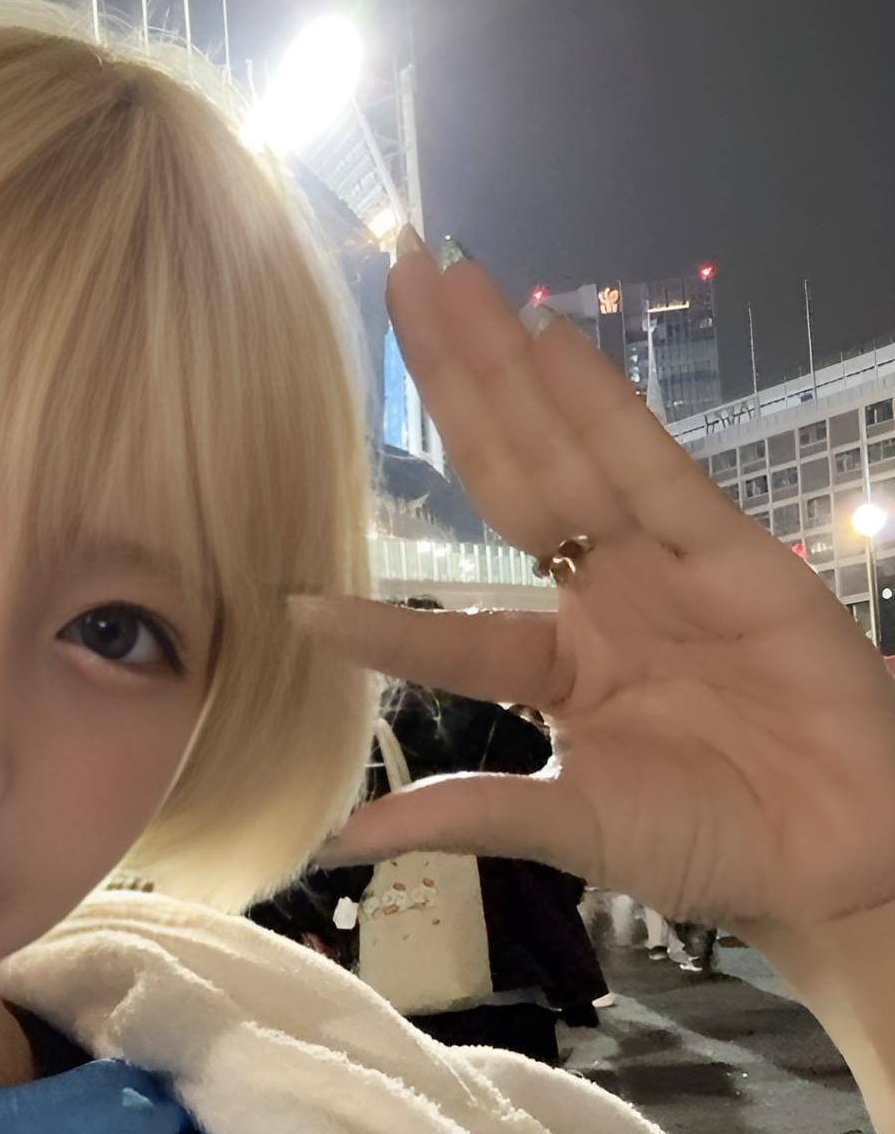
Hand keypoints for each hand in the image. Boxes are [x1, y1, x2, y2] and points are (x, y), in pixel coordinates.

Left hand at [290, 226, 894, 949]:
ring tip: (444, 279)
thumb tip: (339, 843)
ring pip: (565, 451)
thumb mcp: (569, 827)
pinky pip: (653, 467)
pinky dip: (601, 405)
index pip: (450, 631)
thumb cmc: (711, 845)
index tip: (293, 600)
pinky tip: (546, 339)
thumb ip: (465, 813)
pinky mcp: (730, 551)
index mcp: (552, 668)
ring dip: (503, 366)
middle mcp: (597, 599)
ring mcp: (661, 566)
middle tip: (391, 283)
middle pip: (504, 478)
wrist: (843, 854)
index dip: (378, 621)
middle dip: (450, 388)